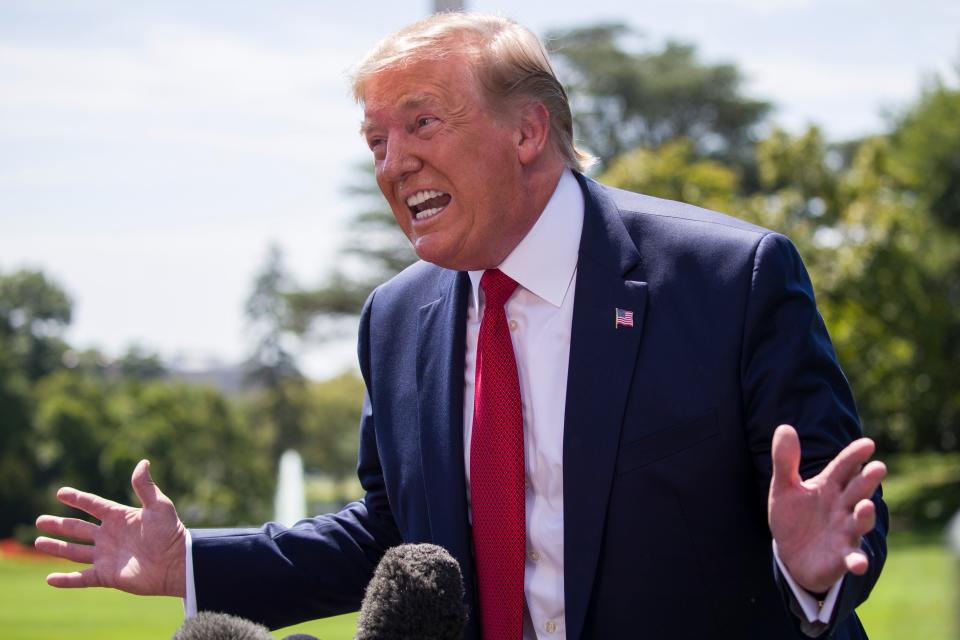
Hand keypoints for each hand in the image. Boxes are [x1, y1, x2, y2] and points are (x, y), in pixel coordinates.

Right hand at [34, 459, 186, 596]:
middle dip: (59, 525)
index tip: (61, 493)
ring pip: (75, 552)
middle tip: (39, 521)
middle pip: (79, 529)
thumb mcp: (159, 506)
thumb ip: (146, 486)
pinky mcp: (107, 576)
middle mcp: (110, 536)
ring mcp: (107, 556)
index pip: (94, 505)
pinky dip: (66, 580)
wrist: (176, 563)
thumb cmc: (170, 533)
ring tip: (38, 542)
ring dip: (57, 548)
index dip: (78, 499)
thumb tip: (143, 462)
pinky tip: (50, 578)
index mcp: (120, 517)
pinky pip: (82, 579)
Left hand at [768, 425, 885, 593]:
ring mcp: (845, 533)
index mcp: (829, 487)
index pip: (843, 468)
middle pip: (856, 491)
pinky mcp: (842, 558)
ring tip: (866, 506)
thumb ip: (785, 460)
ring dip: (865, 515)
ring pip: (859, 522)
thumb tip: (784, 427)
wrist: (792, 556)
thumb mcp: (784, 488)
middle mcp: (843, 508)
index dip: (854, 456)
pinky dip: (857, 561)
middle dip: (867, 481)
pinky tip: (859, 564)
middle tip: (879, 467)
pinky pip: (852, 559)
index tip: (868, 444)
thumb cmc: (794, 518)